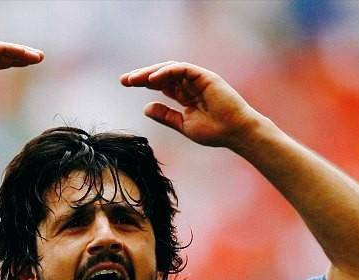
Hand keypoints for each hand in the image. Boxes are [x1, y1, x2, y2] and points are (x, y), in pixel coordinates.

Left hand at [120, 61, 258, 148]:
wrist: (234, 132)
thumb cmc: (214, 132)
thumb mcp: (183, 124)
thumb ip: (166, 116)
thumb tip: (146, 108)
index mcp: (185, 95)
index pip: (161, 84)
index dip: (143, 82)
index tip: (126, 84)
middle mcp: (190, 84)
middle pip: (162, 75)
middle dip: (142, 76)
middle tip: (124, 80)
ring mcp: (197, 79)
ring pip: (169, 69)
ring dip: (151, 72)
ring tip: (134, 79)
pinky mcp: (204, 76)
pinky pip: (182, 69)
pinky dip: (167, 72)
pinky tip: (152, 79)